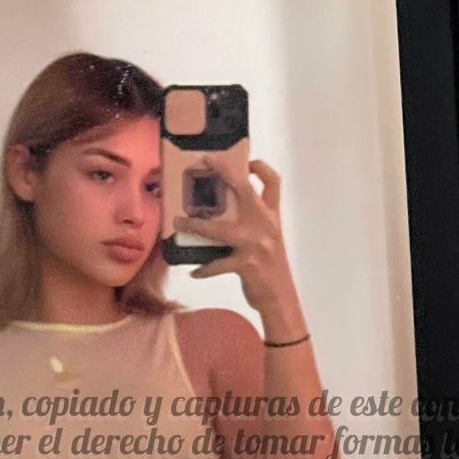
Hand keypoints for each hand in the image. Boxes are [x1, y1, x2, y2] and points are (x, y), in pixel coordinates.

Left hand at [173, 156, 296, 313]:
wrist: (281, 298)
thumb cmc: (271, 268)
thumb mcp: (269, 240)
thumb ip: (253, 224)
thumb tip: (223, 213)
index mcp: (272, 217)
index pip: (273, 183)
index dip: (260, 167)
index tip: (245, 160)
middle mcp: (266, 225)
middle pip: (245, 190)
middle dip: (225, 172)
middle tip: (204, 163)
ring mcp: (256, 244)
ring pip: (219, 228)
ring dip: (195, 225)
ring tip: (178, 222)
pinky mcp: (246, 264)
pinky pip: (217, 264)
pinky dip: (204, 269)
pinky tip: (194, 272)